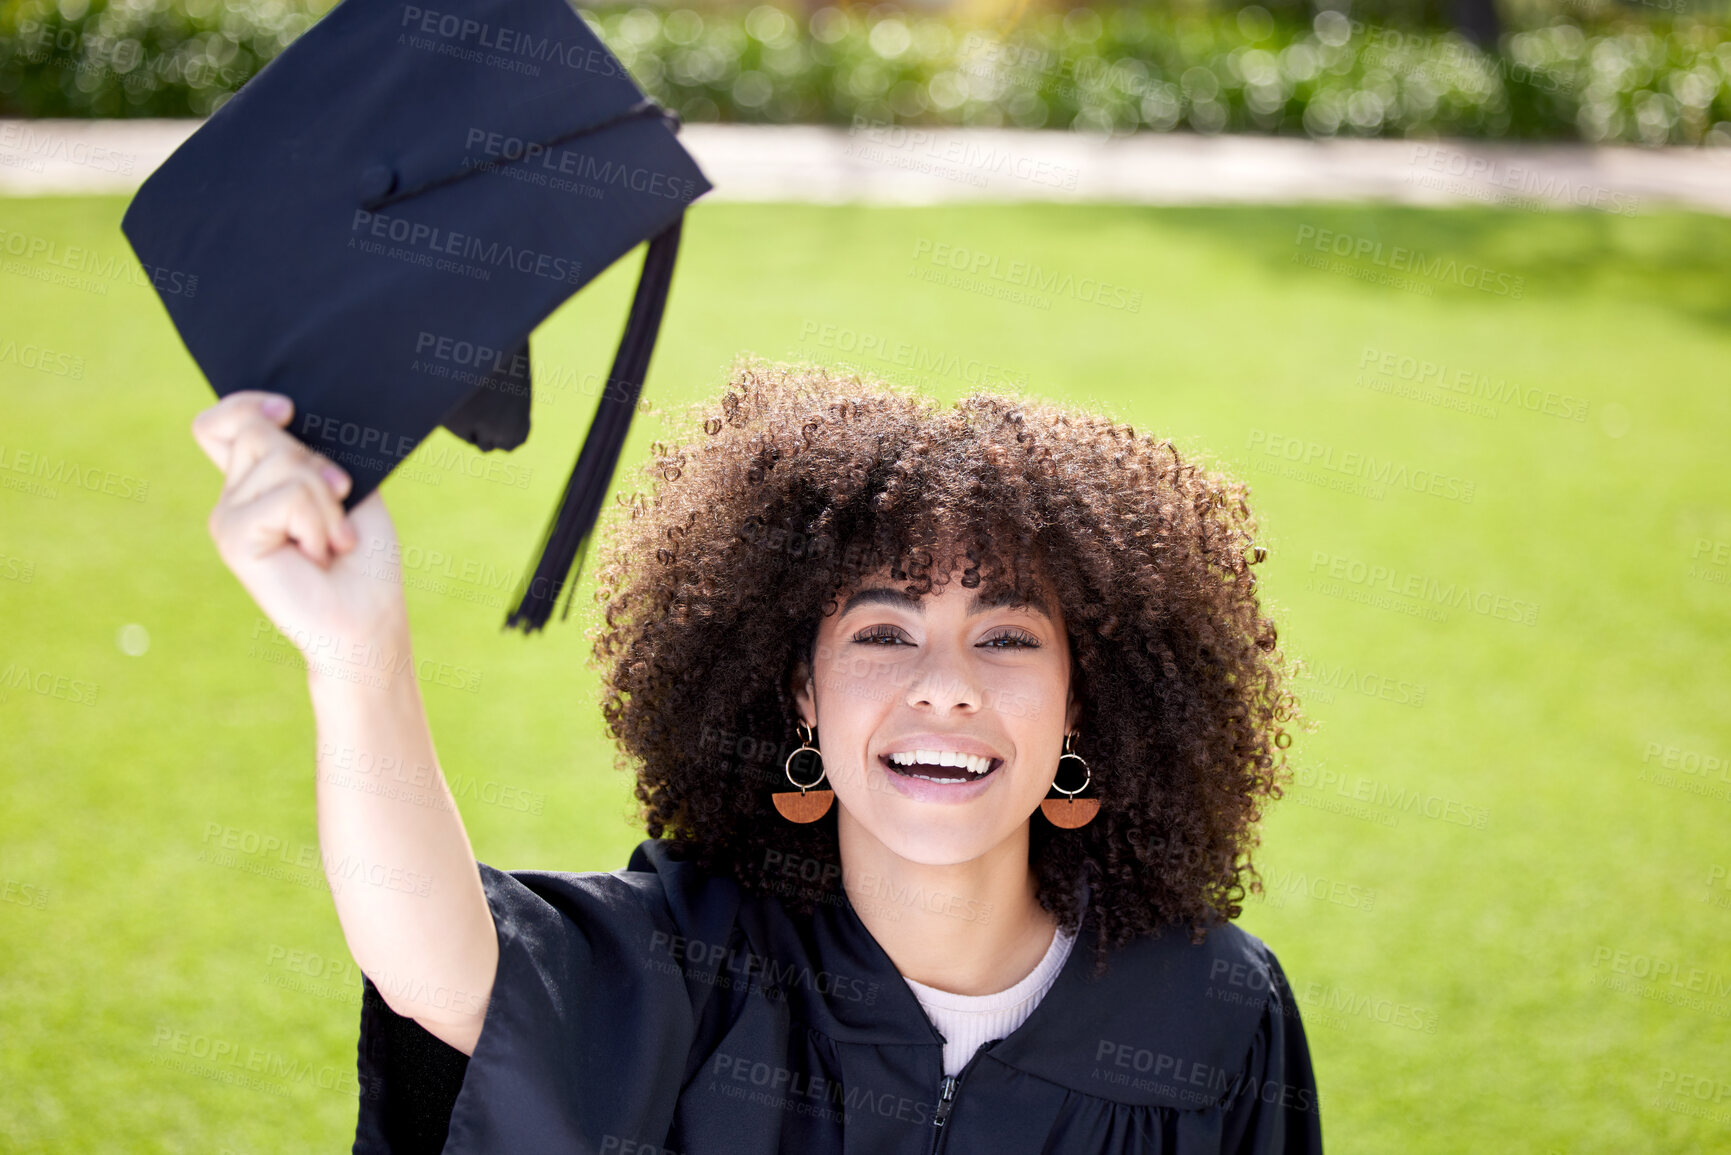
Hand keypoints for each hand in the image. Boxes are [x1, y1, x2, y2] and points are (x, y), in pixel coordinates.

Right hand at [192, 390, 409, 663]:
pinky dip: (319, 522)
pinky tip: (319, 554)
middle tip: (337, 512)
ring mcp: (227, 518)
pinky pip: (287, 497)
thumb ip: (306, 452)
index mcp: (255, 483)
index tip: (287, 411)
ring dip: (326, 502)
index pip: (220, 424)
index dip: (246, 405)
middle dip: (316, 466)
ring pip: (281, 461)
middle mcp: (233, 498)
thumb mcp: (341, 487)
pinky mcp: (233, 539)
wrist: (367, 615)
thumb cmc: (360, 555)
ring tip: (330, 541)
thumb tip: (279, 415)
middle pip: (260, 431)